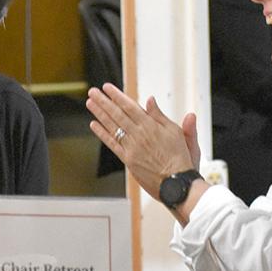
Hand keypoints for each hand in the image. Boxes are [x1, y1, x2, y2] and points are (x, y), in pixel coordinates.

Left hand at [86, 84, 198, 199]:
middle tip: (93, 92)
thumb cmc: (181, 158)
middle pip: (117, 114)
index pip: (130, 106)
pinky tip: (94, 125)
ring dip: (100, 114)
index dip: (117, 96)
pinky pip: (112, 143)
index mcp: (151, 126)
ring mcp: (131, 147)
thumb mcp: (176, 132)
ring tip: (90, 103)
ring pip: (112, 127)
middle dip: (103, 101)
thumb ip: (161, 115)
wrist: (176, 182)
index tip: (107, 88)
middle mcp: (139, 134)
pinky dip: (102, 133)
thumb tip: (151, 100)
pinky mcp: (128, 159)